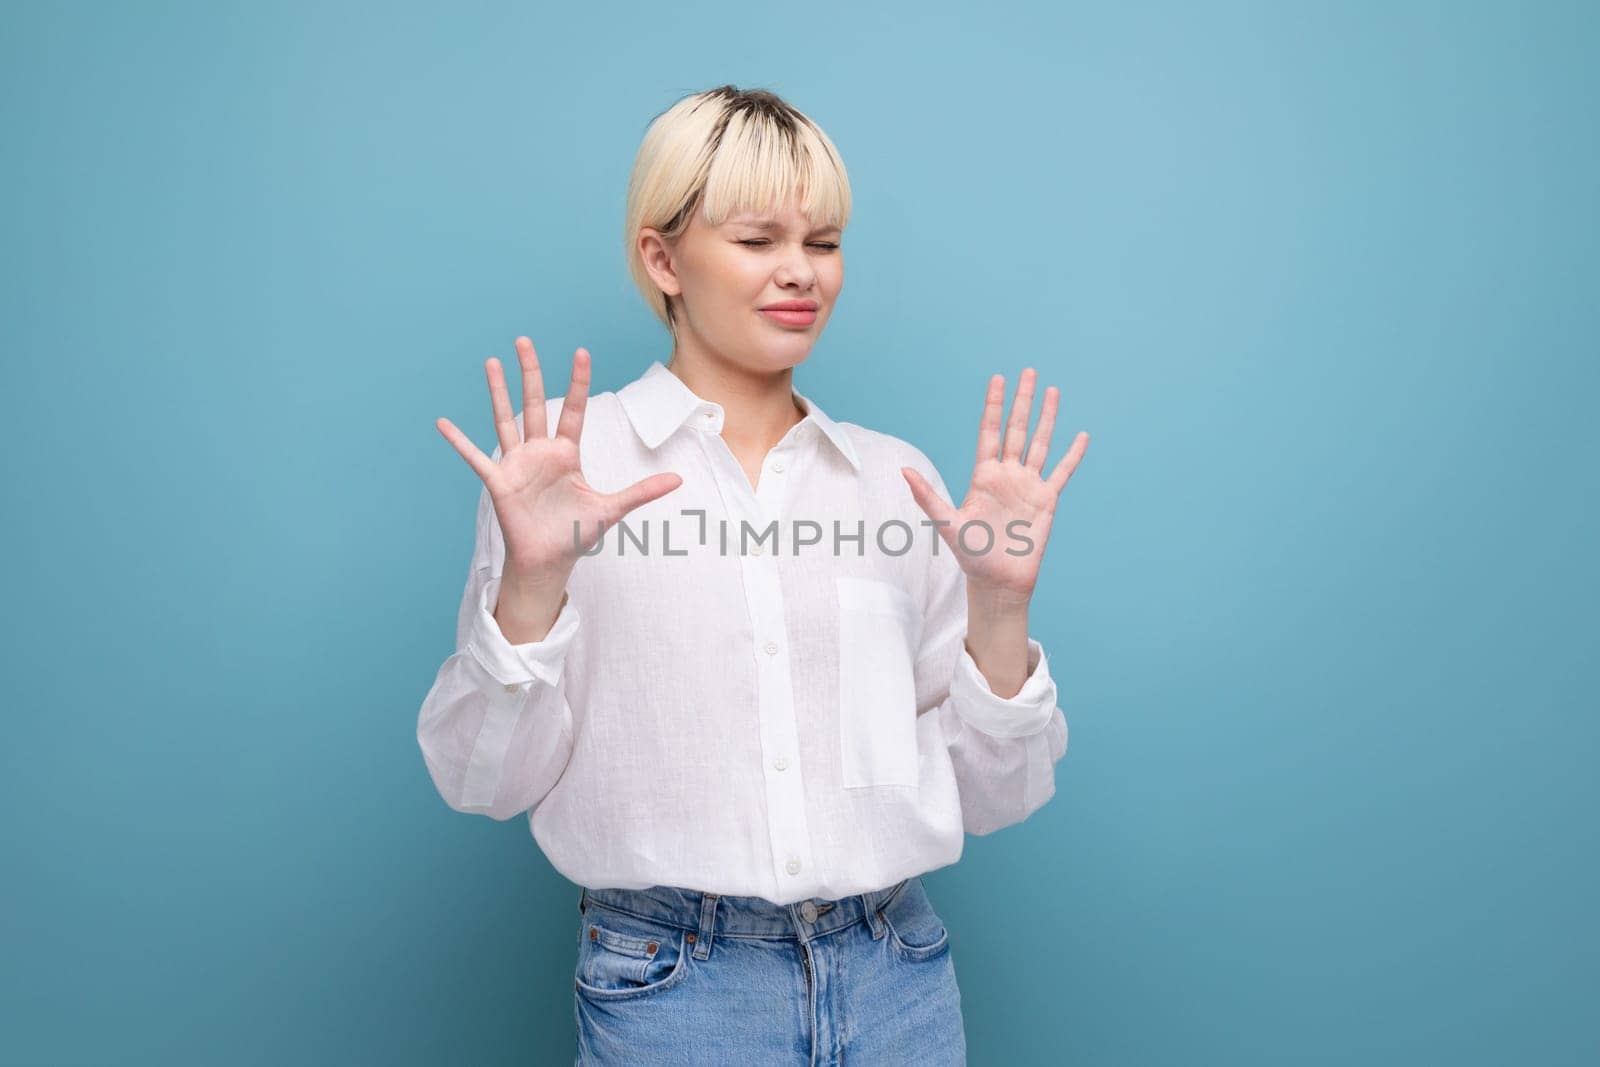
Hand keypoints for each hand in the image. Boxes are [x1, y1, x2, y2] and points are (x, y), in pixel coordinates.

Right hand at [435, 338, 683, 579]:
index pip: (573, 410)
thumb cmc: (576, 533)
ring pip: (505, 420)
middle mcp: (540, 452)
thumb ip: (643, 491)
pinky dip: (459, 441)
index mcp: (567, 453)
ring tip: (490, 362)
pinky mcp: (499, 481)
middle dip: (530, 372)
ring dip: (497, 392)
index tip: (581, 352)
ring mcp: (517, 464)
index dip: (577, 382)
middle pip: (535, 403)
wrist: (550, 560)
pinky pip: (476, 458)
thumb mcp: (613, 509)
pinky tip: (443, 423)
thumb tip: (680, 480)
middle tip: (524, 339)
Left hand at [901, 368, 1088, 604]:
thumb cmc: (970, 555)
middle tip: (1028, 372)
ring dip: (1048, 418)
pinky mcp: (1047, 501)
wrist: (998, 581)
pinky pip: (1062, 472)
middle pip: (1017, 429)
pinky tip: (1081, 436)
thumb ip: (927, 496)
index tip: (997, 379)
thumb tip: (902, 471)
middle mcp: (1007, 475)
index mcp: (983, 476)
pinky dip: (1072, 455)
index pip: (989, 431)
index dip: (993, 406)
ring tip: (1054, 391)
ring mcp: (1028, 486)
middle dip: (1022, 401)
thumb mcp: (946, 523)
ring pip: (1041, 443)